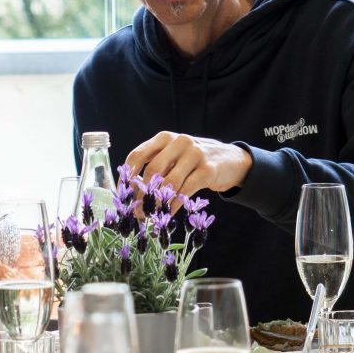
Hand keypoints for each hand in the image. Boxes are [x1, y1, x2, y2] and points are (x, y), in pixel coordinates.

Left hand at [125, 131, 251, 204]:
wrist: (231, 160)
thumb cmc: (194, 161)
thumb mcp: (174, 157)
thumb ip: (157, 168)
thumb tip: (134, 194)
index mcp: (164, 138)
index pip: (138, 155)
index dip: (127, 176)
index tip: (122, 194)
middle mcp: (178, 142)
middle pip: (153, 170)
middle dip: (143, 193)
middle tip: (138, 210)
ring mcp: (195, 154)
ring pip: (170, 182)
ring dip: (158, 202)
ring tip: (151, 214)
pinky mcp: (208, 169)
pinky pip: (186, 190)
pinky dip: (175, 204)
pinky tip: (169, 213)